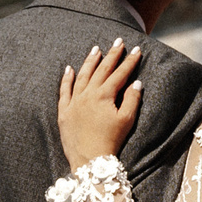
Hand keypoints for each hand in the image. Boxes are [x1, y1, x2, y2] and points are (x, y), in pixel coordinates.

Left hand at [57, 40, 144, 170]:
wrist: (89, 160)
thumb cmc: (110, 141)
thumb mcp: (126, 120)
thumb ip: (132, 99)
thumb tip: (136, 82)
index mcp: (104, 95)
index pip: (119, 74)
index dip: (129, 61)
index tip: (137, 50)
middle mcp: (88, 94)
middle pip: (101, 70)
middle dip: (111, 55)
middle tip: (118, 41)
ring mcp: (74, 102)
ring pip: (82, 76)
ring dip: (90, 61)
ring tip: (96, 49)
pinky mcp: (64, 111)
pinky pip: (64, 90)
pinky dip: (66, 78)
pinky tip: (69, 68)